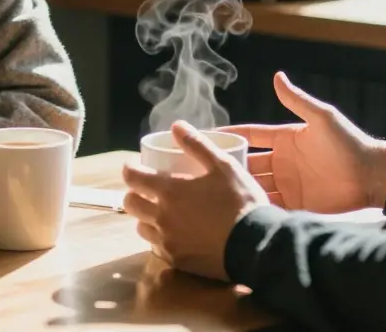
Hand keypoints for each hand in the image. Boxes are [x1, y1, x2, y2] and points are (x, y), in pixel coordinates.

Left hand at [122, 121, 269, 280]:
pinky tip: (175, 234)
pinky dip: (161, 238)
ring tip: (162, 213)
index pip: (132, 176)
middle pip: (130, 203)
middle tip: (149, 189)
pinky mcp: (177, 261)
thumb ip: (197, 144)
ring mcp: (167, 241)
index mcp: (169, 190)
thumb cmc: (240, 201)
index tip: (138, 166)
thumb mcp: (223, 165)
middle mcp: (161, 217)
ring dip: (146, 217)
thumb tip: (177, 125)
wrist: (256, 245)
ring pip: (141, 227)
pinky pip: (157, 247)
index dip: (131, 169)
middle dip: (135, 193)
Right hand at [219, 71, 385, 213]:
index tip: (203, 137)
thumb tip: (277, 76)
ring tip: (213, 192)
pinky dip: (254, 206)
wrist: (373, 177)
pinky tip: (238, 209)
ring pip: (254, 184)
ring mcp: (287, 184)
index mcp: (284, 138)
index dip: (229, 136)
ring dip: (237, 187)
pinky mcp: (294, 204)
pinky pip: (269, 205)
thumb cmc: (349, 143)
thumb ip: (297, 100)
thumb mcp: (322, 118)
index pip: (249, 136)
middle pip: (246, 163)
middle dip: (226, 165)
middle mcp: (281, 162)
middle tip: (200, 169)